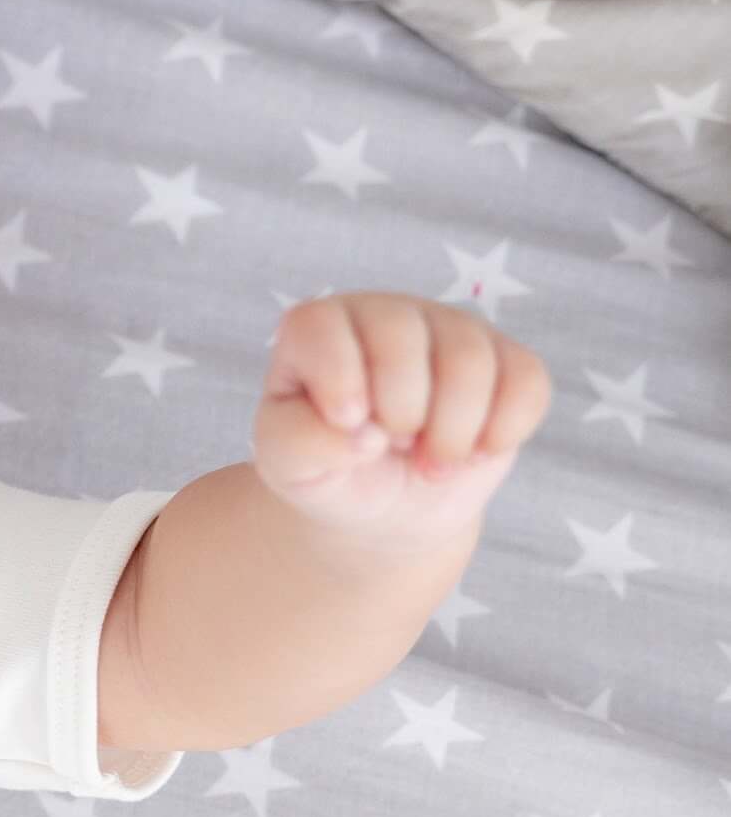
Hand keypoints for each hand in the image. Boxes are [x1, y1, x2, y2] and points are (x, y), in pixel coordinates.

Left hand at [253, 292, 551, 549]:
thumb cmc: (329, 470)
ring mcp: (448, 330)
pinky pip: (526, 380)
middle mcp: (383, 315)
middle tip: (394, 450)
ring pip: (469, 360)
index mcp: (317, 331)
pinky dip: (504, 430)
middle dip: (401, 413)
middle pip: (402, 338)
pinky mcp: (504, 358)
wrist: (386, 501)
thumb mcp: (291, 465)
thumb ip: (304, 444)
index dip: (338, 378)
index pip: (321, 326)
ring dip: (452, 432)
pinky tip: (476, 452)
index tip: (347, 423)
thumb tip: (365, 435)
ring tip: (430, 464)